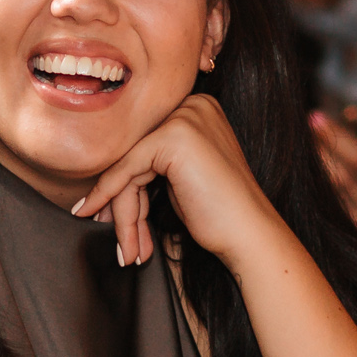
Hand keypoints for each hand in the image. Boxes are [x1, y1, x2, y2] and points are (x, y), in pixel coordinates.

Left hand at [72, 93, 289, 269]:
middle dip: (122, 201)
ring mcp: (184, 118)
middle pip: (134, 154)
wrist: (250, 235)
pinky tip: (115, 230)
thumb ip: (151, 164)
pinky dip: (113, 201)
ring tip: (129, 251)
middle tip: (122, 240)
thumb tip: (105, 176)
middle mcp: (192, 104)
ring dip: (124, 214)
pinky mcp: (173, 137)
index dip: (125, 185)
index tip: (108, 214)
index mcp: (197, 108)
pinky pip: (126, 170)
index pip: (145, 145)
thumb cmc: (220, 213)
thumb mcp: (180, 178)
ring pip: (128, 166)